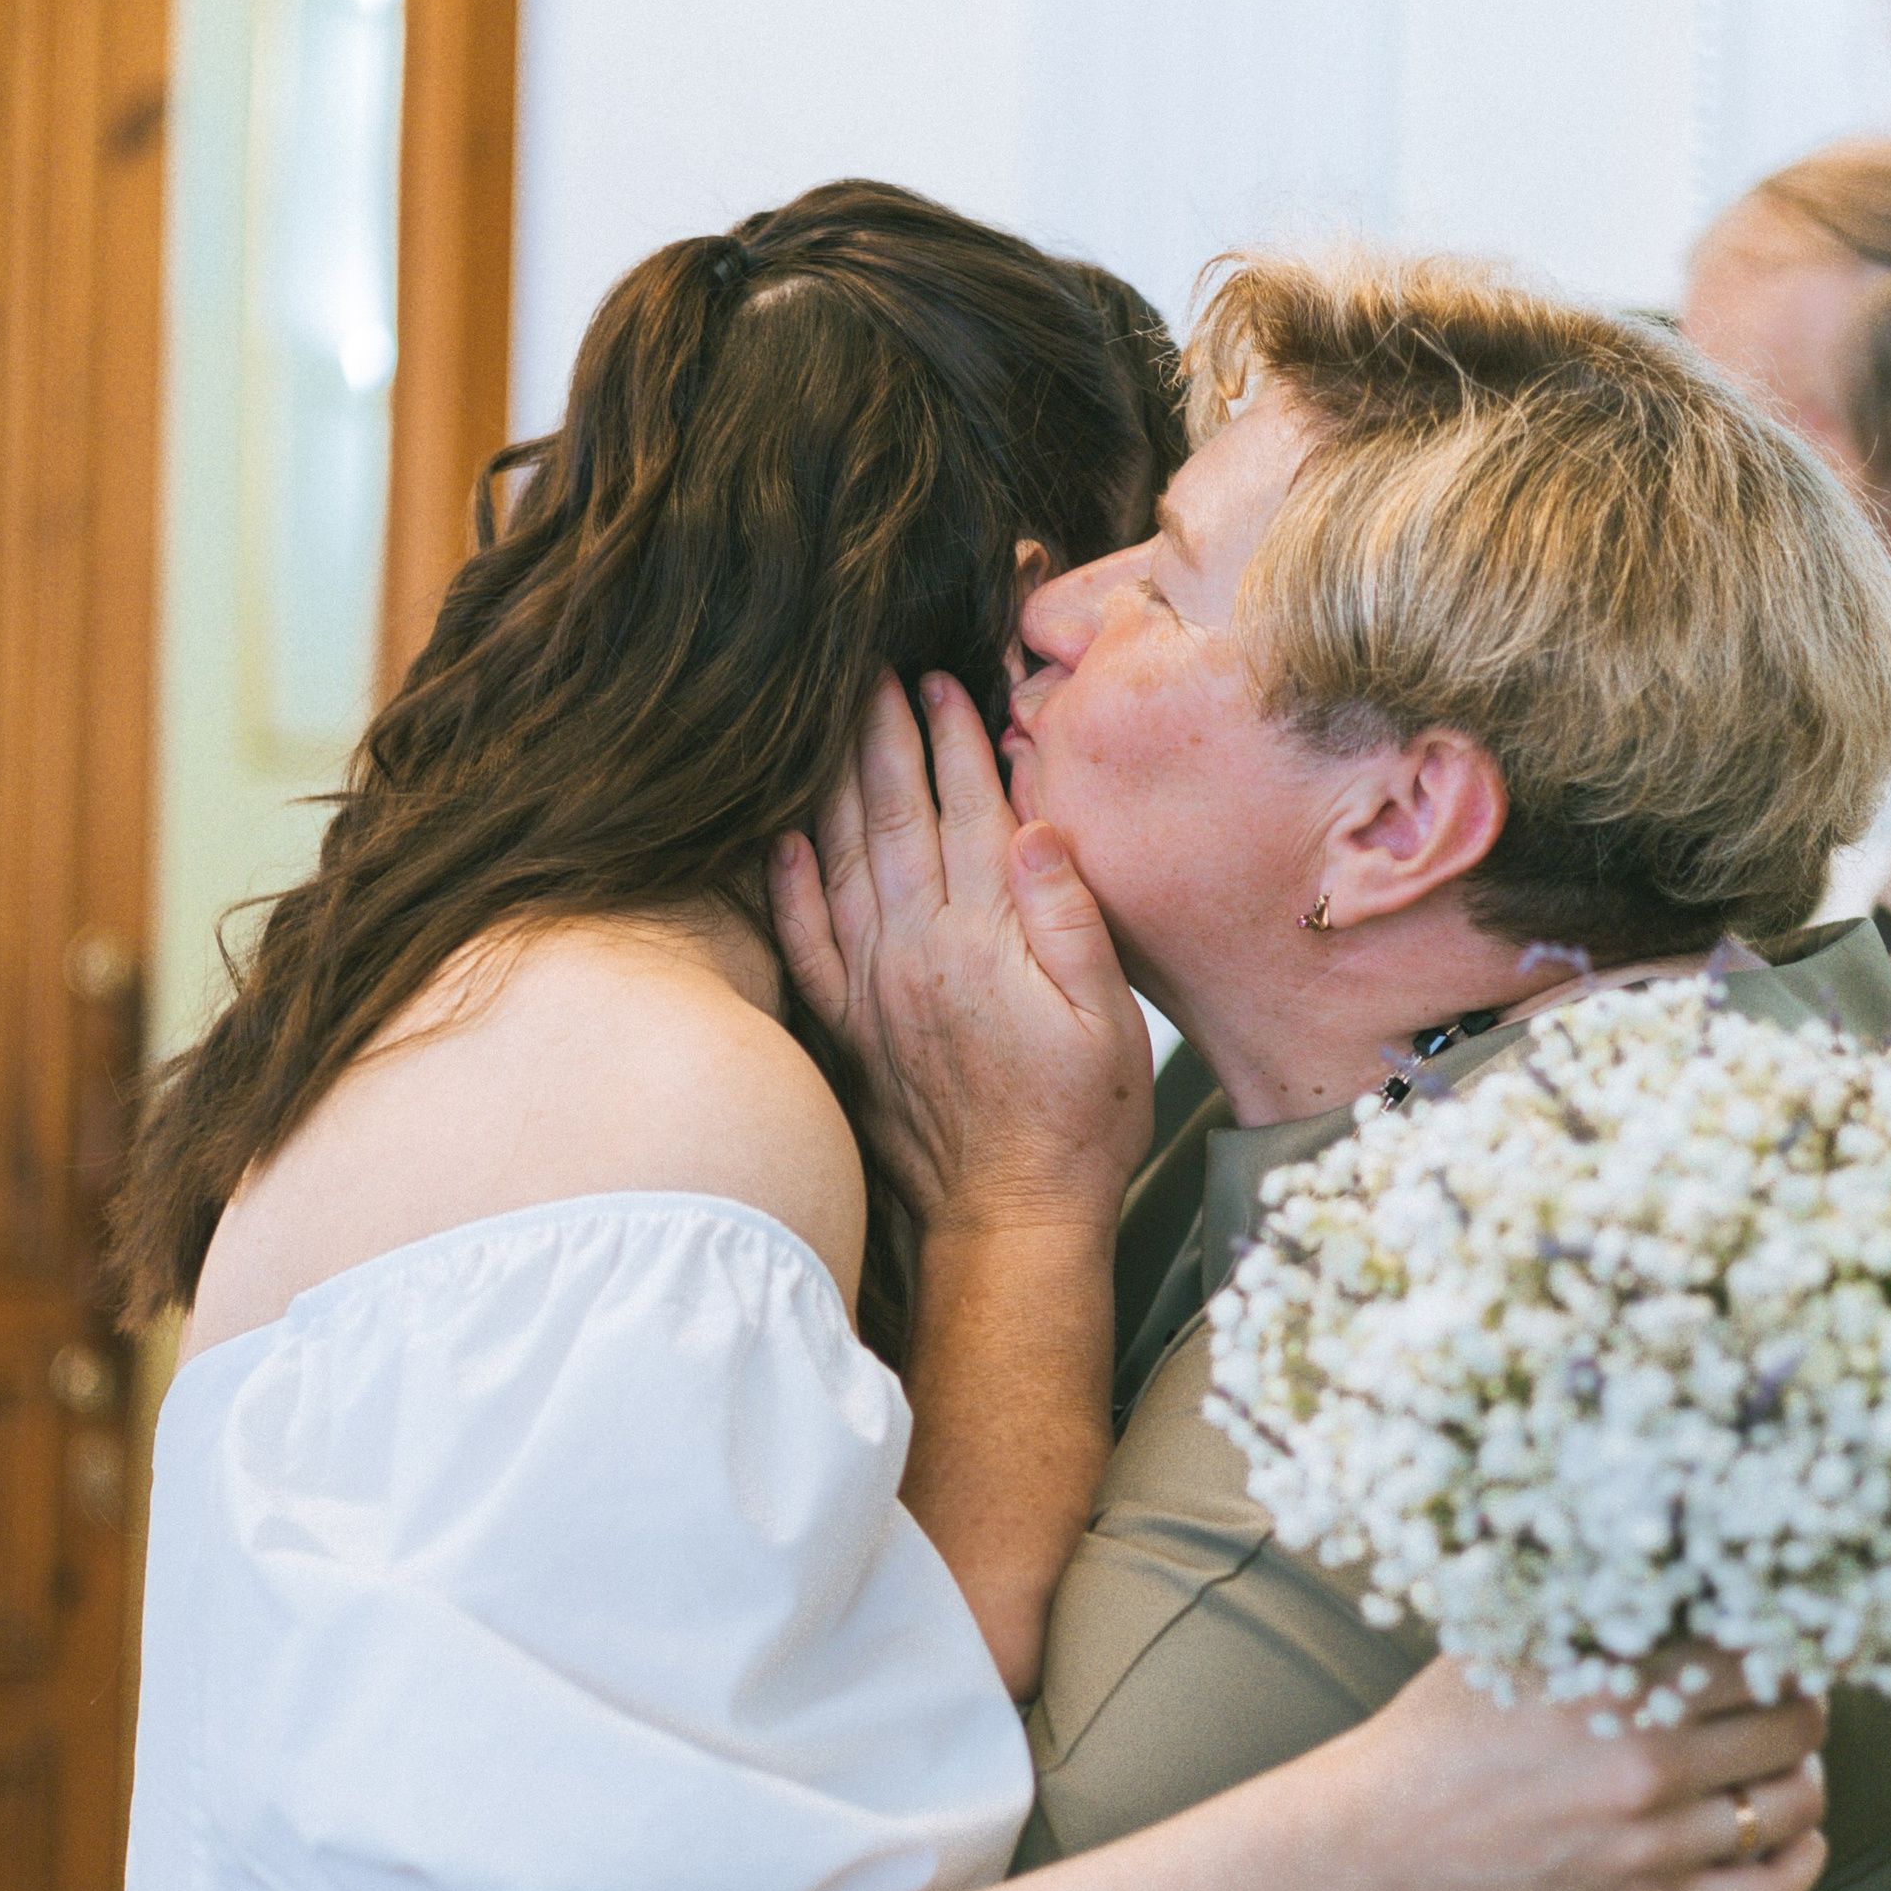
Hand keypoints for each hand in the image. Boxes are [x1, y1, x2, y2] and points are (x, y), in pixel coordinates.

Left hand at [772, 672, 1154, 1233]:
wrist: (1011, 1218)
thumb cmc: (1077, 1123)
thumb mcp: (1109, 1021)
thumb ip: (1069, 921)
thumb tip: (1036, 827)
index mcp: (986, 942)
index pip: (968, 816)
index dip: (954, 744)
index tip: (944, 683)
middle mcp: (917, 953)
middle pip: (895, 822)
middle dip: (882, 738)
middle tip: (869, 671)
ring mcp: (874, 989)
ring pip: (844, 864)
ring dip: (837, 788)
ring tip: (829, 723)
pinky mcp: (849, 1027)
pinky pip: (805, 943)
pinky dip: (788, 886)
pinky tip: (780, 839)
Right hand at [1341, 1650, 1828, 1890]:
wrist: (1386, 1841)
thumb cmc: (1438, 1733)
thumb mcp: (1508, 1646)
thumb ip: (1588, 1616)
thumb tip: (1657, 1569)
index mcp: (1616, 1691)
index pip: (1754, 1655)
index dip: (1781, 1639)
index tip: (1779, 1634)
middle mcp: (1649, 1768)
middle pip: (1793, 1727)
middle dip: (1801, 1702)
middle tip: (1787, 1690)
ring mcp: (1655, 1843)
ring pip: (1791, 1805)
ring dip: (1803, 1773)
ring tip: (1784, 1756)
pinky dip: (1801, 1862)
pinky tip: (1797, 1831)